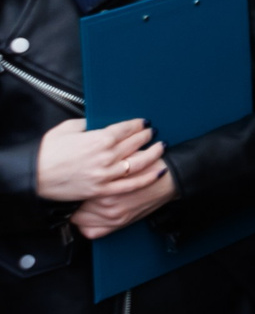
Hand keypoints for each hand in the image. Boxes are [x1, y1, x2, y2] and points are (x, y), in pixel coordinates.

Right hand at [36, 118, 161, 200]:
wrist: (34, 177)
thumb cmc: (48, 152)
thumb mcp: (67, 129)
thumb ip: (87, 124)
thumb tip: (99, 122)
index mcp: (98, 139)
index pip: (126, 129)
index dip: (138, 125)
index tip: (144, 123)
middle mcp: (106, 157)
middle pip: (135, 144)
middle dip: (146, 136)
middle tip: (153, 133)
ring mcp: (106, 175)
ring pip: (138, 163)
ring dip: (153, 154)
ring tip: (161, 147)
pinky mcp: (103, 190)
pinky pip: (131, 185)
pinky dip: (148, 178)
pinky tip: (159, 171)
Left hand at [70, 169, 174, 239]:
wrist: (170, 178)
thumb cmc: (148, 166)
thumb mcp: (121, 160)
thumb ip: (101, 165)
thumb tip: (80, 167)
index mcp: (104, 187)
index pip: (74, 192)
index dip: (71, 187)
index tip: (71, 184)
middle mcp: (107, 205)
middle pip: (74, 207)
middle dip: (73, 200)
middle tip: (73, 194)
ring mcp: (114, 216)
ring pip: (80, 221)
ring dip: (78, 214)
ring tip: (80, 205)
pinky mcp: (121, 223)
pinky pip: (94, 232)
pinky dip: (88, 227)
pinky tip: (89, 219)